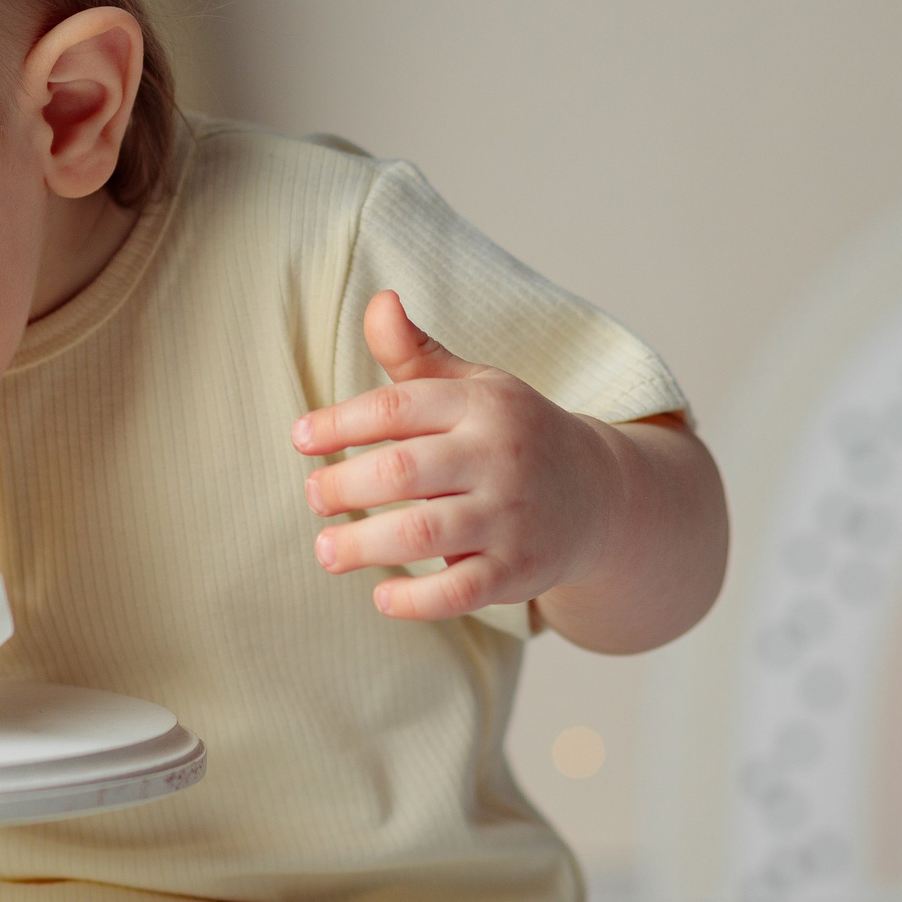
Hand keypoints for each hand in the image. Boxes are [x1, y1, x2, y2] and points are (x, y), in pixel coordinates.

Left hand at [291, 289, 621, 621]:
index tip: (300, 438)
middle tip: (314, 497)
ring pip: (425, 532)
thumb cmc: (512, 434)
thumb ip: (415, 354)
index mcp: (481, 404)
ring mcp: (512, 516)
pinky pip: (461, 591)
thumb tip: (378, 300)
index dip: (339, 423)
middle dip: (344, 487)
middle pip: (403, 471)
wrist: (601, 495)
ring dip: (364, 545)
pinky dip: (417, 600)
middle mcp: (499, 456)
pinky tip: (382, 597)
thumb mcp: (474, 386)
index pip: (396, 407)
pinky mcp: (519, 571)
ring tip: (326, 551)